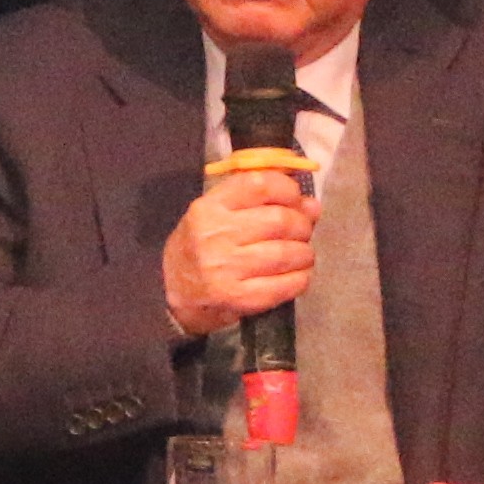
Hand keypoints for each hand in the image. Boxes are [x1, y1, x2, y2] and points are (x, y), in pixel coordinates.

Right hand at [161, 166, 321, 339]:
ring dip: (305, 253)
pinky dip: (300, 279)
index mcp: (209, 208)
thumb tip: (312, 206)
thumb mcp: (217, 214)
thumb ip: (261, 204)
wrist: (171, 291)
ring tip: (302, 255)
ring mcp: (225, 269)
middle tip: (302, 232)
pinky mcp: (237, 298)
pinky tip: (298, 276)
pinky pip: (284, 285)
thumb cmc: (199, 246)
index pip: (260, 185)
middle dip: (302, 225)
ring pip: (286, 253)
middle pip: (279, 220)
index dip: (288, 190)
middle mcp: (216, 235)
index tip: (296, 199)